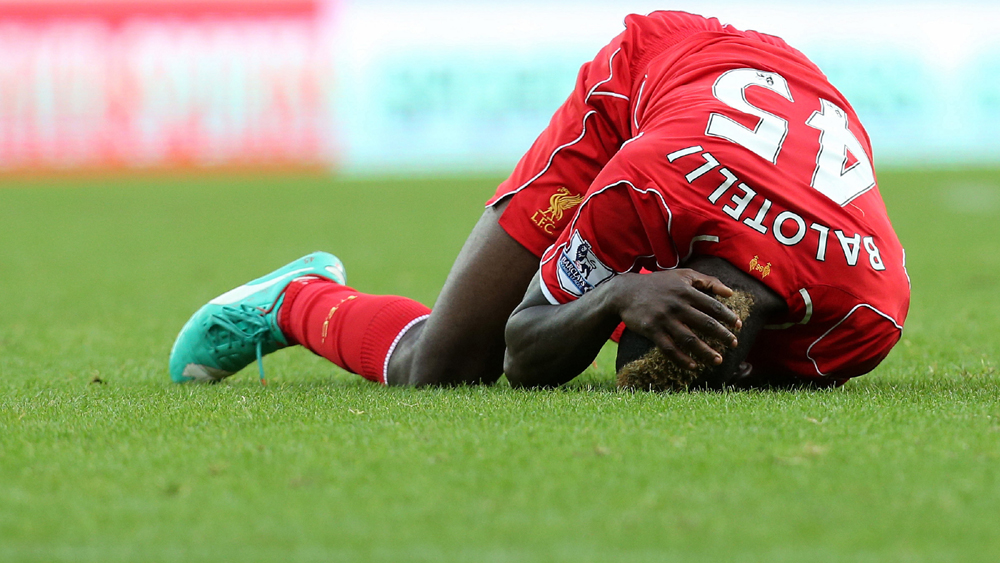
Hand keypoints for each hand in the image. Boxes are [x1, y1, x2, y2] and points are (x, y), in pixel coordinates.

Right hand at [608, 269, 741, 369]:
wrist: (625, 292)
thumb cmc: (658, 283)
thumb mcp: (683, 275)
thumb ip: (707, 281)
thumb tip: (730, 292)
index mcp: (686, 291)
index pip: (713, 306)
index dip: (728, 316)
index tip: (739, 325)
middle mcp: (677, 305)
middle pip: (705, 324)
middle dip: (723, 335)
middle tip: (734, 344)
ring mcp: (664, 319)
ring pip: (689, 339)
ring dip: (706, 352)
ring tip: (718, 360)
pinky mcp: (651, 331)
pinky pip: (669, 349)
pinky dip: (682, 359)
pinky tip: (693, 366)